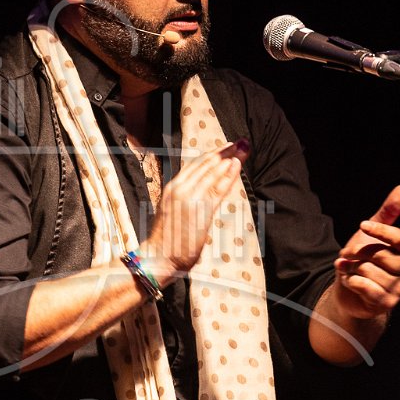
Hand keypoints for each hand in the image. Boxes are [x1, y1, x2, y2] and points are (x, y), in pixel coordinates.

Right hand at [139, 139, 248, 285]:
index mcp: (173, 188)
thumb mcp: (175, 215)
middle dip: (224, 152)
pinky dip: (228, 174)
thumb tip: (200, 200)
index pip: (195, 166)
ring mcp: (190, 197)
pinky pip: (218, 188)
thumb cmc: (167, 241)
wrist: (157, 257)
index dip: (212, 155)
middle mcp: (180, 188)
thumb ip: (186, 203)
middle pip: (205, 164)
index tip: (225, 147)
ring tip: (242, 147)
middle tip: (240, 142)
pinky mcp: (200, 209)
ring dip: (229, 158)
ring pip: (212, 172)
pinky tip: (237, 164)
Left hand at [330, 184, 399, 320]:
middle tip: (352, 256)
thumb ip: (389, 212)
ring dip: (352, 269)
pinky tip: (350, 281)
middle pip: (379, 255)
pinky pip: (365, 287)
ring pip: (369, 270)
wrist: (350, 288)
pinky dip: (351, 282)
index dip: (379, 231)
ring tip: (352, 270)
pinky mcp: (386, 303)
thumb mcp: (374, 232)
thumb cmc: (365, 258)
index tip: (363, 225)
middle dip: (358, 253)